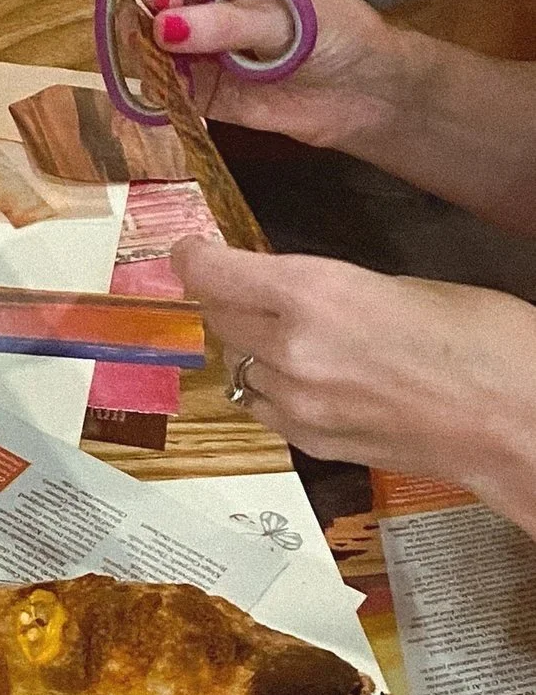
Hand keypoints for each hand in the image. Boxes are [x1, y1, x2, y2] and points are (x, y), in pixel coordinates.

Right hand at [130, 0, 416, 151]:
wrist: (363, 92)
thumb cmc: (336, 34)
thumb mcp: (284, 18)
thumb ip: (225, 23)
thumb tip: (170, 27)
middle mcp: (202, 1)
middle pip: (145, 0)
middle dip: (141, 16)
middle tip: (157, 33)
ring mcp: (196, 46)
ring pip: (145, 45)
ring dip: (142, 57)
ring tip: (162, 66)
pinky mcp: (197, 89)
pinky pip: (160, 89)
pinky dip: (153, 92)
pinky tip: (162, 92)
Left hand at [178, 238, 535, 496]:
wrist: (516, 420)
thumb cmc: (482, 338)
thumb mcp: (398, 286)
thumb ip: (327, 290)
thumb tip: (286, 292)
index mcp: (313, 295)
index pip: (211, 274)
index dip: (195, 259)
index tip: (192, 252)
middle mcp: (291, 350)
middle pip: (220, 317)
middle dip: (230, 299)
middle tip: (253, 291)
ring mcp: (297, 404)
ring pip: (239, 365)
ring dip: (254, 348)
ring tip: (298, 341)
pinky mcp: (311, 442)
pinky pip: (264, 406)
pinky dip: (273, 389)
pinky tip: (311, 382)